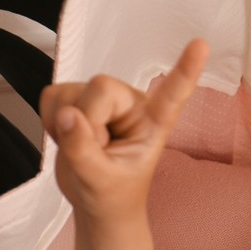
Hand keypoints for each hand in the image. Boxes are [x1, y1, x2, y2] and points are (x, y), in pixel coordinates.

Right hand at [40, 38, 207, 219]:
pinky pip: (52, 95)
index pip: (173, 95)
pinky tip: (66, 136)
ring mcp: (104, 99)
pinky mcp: (78, 98)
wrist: (98, 205)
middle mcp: (131, 104)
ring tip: (83, 148)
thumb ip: (82, 150)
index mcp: (153, 124)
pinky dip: (49, 119)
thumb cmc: (111, 195)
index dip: (185, 69)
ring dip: (64, 125)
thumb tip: (67, 115)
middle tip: (94, 151)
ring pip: (71, 92)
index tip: (201, 45)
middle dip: (87, 122)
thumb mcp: (98, 180)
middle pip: (100, 87)